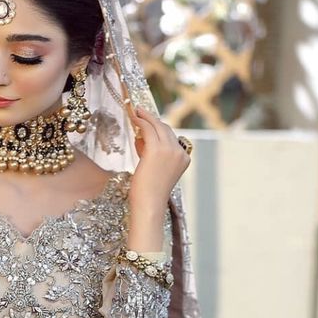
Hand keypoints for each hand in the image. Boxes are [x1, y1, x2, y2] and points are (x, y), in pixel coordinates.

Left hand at [126, 105, 190, 251]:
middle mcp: (180, 152)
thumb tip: (141, 139)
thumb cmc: (148, 193)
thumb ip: (151, 154)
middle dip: (152, 119)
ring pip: (157, 126)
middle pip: (166, 128)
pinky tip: (133, 117)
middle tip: (140, 112)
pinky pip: (148, 129)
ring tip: (135, 112)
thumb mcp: (154, 170)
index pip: (171, 137)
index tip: (147, 120)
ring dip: (145, 117)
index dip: (158, 127)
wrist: (149, 205)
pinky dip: (140, 121)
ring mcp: (170, 150)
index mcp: (184, 158)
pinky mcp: (157, 150)